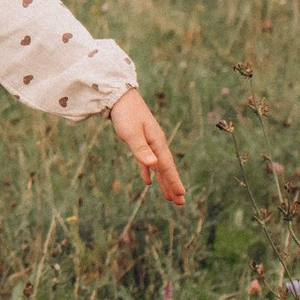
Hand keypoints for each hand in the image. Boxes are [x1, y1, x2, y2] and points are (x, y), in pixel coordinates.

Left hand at [110, 89, 184, 207]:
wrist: (119, 96)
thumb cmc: (125, 113)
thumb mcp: (131, 132)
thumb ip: (141, 150)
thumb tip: (153, 165)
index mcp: (157, 142)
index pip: (167, 166)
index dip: (173, 181)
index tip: (181, 195)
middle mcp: (156, 143)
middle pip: (166, 168)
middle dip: (173, 185)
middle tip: (180, 204)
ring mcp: (149, 142)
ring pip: (158, 166)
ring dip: (163, 181)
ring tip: (170, 197)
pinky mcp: (139, 141)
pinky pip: (146, 161)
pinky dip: (148, 172)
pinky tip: (148, 182)